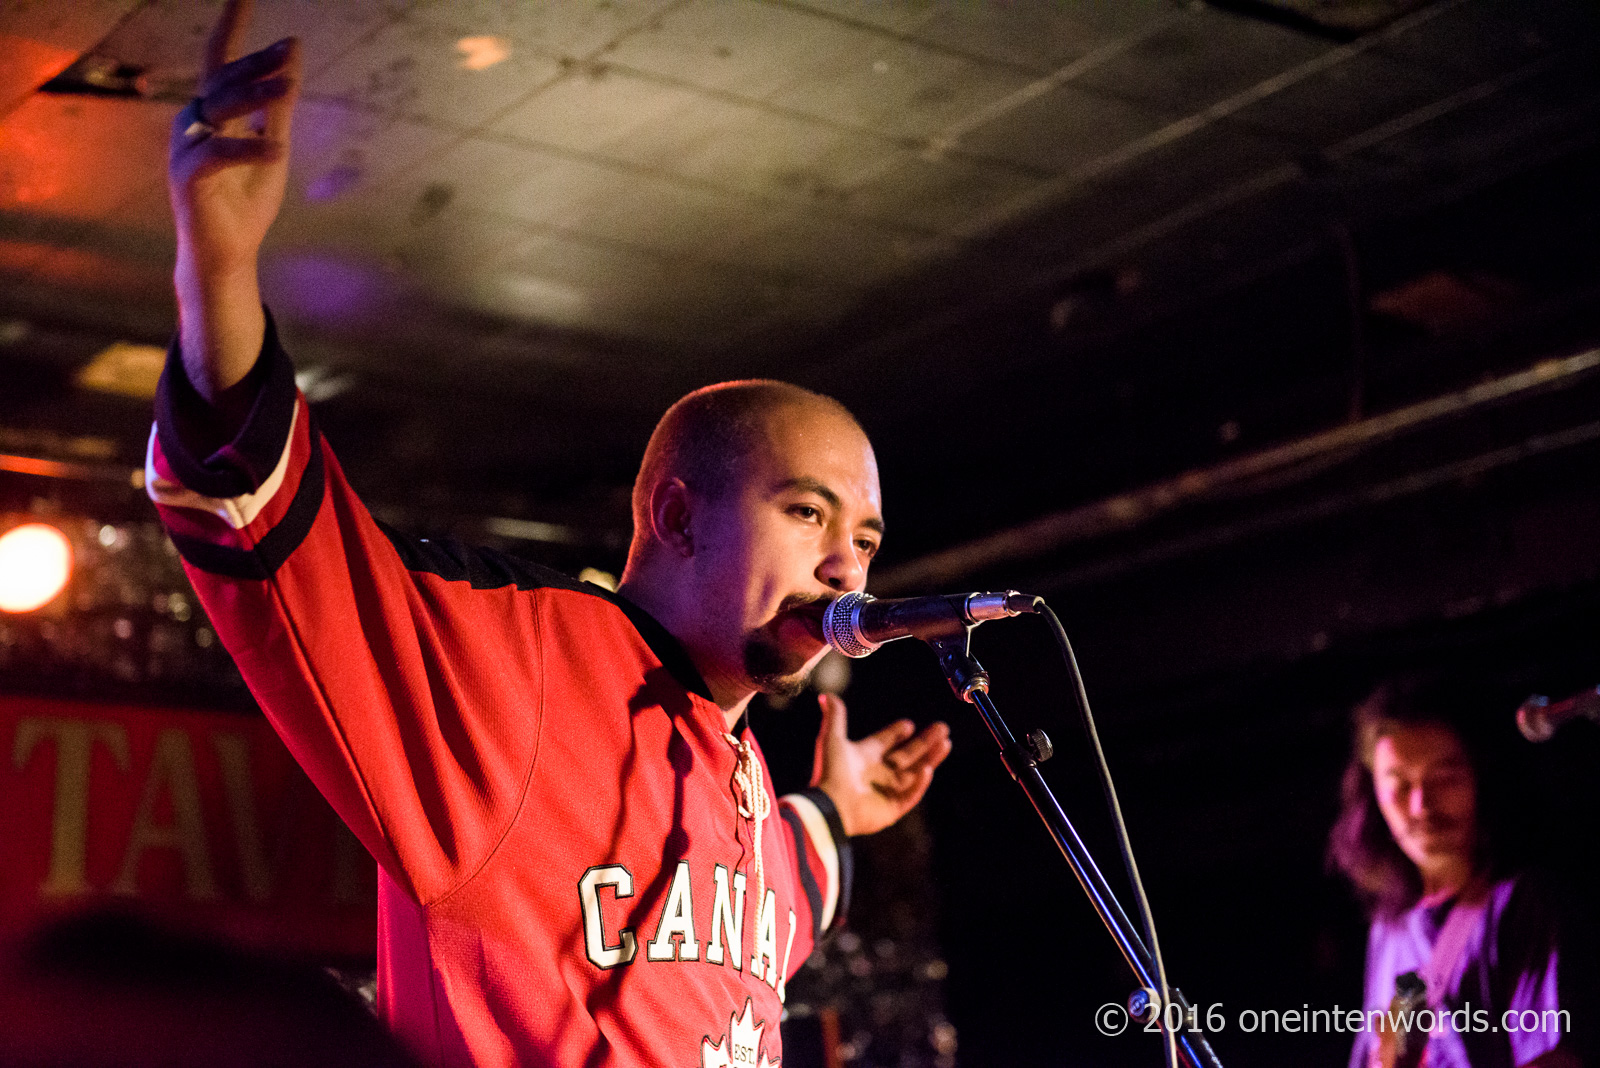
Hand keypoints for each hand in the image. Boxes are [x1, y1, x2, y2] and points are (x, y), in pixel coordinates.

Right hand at [170, 0, 299, 277]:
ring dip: (255, 95)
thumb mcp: (274, 145)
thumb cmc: (245, 200)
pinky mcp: (187, 178)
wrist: (228, 255)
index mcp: (214, 113)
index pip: (221, 58)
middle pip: (222, 80)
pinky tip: (277, 150)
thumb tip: (293, 49)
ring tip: (289, 86)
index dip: (233, 24)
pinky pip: (217, 154)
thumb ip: (279, 103)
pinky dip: (249, 150)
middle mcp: (195, 123)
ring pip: (219, 109)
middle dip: (254, 62)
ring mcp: (186, 148)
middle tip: (287, 49)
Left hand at [810, 694, 951, 837]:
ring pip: (915, 772)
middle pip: (908, 755)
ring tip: (946, 742)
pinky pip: (911, 793)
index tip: (909, 724)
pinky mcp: (892, 808)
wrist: (829, 805)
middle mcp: (878, 773)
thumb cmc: (829, 772)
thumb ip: (835, 716)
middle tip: (942, 728)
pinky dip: (920, 782)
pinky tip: (928, 769)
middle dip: (926, 741)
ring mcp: (887, 791)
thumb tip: (827, 695)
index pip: (886, 742)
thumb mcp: (832, 738)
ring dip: (931, 758)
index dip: (897, 732)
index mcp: (865, 756)